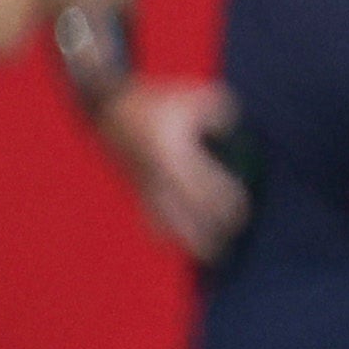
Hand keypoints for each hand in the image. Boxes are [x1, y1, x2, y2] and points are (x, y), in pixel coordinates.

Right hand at [101, 79, 249, 261]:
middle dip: (212, 235)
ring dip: (189, 242)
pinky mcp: (133, 189)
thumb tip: (233, 130)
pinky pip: (149, 219)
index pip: (212, 192)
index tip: (243, 212)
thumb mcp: (191, 95)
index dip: (232, 207)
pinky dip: (163, 235)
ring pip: (168, 226)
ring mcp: (145, 186)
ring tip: (208, 254)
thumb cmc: (153, 98)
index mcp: (177, 155)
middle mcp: (161, 177)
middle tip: (229, 240)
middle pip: (191, 219)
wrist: (105, 104)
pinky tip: (172, 242)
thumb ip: (220, 111)